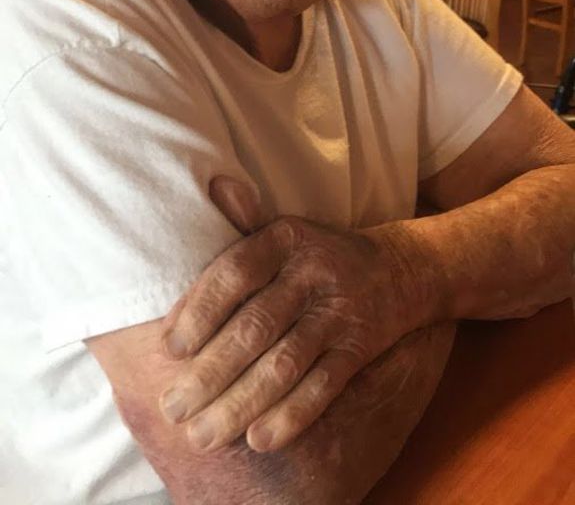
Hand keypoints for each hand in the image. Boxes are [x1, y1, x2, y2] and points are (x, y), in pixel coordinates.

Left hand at [159, 179, 427, 453]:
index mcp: (285, 238)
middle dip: (210, 373)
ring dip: (241, 403)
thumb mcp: (285, 229)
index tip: (170, 349)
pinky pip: (324, 386)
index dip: (200, 310)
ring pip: (284, 364)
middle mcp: (312, 272)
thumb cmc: (319, 254)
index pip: (235, 272)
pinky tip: (258, 439)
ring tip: (203, 434)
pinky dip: (292, 415)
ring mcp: (339, 311)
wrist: (402, 268)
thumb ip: (245, 219)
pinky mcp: (361, 347)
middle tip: (173, 408)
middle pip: (255, 327)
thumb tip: (213, 186)